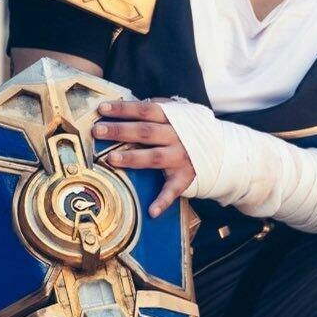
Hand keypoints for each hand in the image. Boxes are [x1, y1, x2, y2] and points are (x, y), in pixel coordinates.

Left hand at [94, 99, 195, 217]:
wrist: (219, 148)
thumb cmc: (188, 129)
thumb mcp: (178, 112)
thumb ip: (157, 107)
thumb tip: (127, 105)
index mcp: (173, 118)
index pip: (145, 110)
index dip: (123, 109)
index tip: (102, 109)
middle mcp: (177, 136)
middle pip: (145, 132)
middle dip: (120, 131)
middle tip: (97, 131)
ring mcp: (181, 157)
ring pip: (154, 157)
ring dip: (132, 158)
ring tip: (111, 159)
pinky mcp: (185, 177)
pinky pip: (173, 190)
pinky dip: (163, 201)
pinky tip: (151, 211)